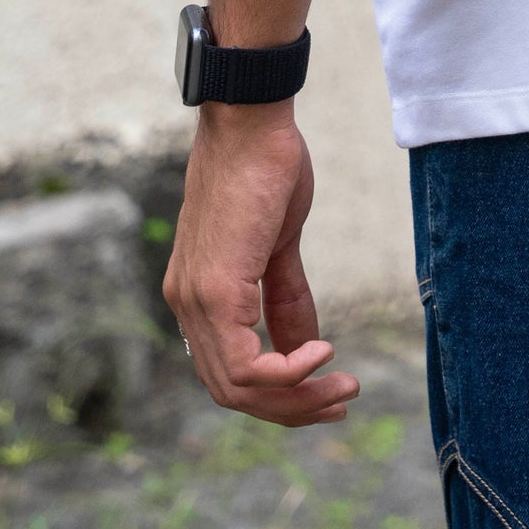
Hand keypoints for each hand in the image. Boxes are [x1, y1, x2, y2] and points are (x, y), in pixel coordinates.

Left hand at [163, 105, 360, 424]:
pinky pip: (246, 364)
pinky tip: (322, 352)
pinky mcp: (215, 290)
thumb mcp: (278, 245)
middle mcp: (185, 305)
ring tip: (341, 384)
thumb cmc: (266, 169)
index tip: (327, 386)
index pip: (227, 372)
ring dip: (296, 397)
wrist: (250, 120)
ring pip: (238, 388)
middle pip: (232, 392)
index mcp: (196, 295)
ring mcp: (195, 300)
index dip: (277, 394)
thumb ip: (285, 299)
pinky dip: (288, 373)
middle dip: (292, 407)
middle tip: (342, 397)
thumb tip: (306, 347)